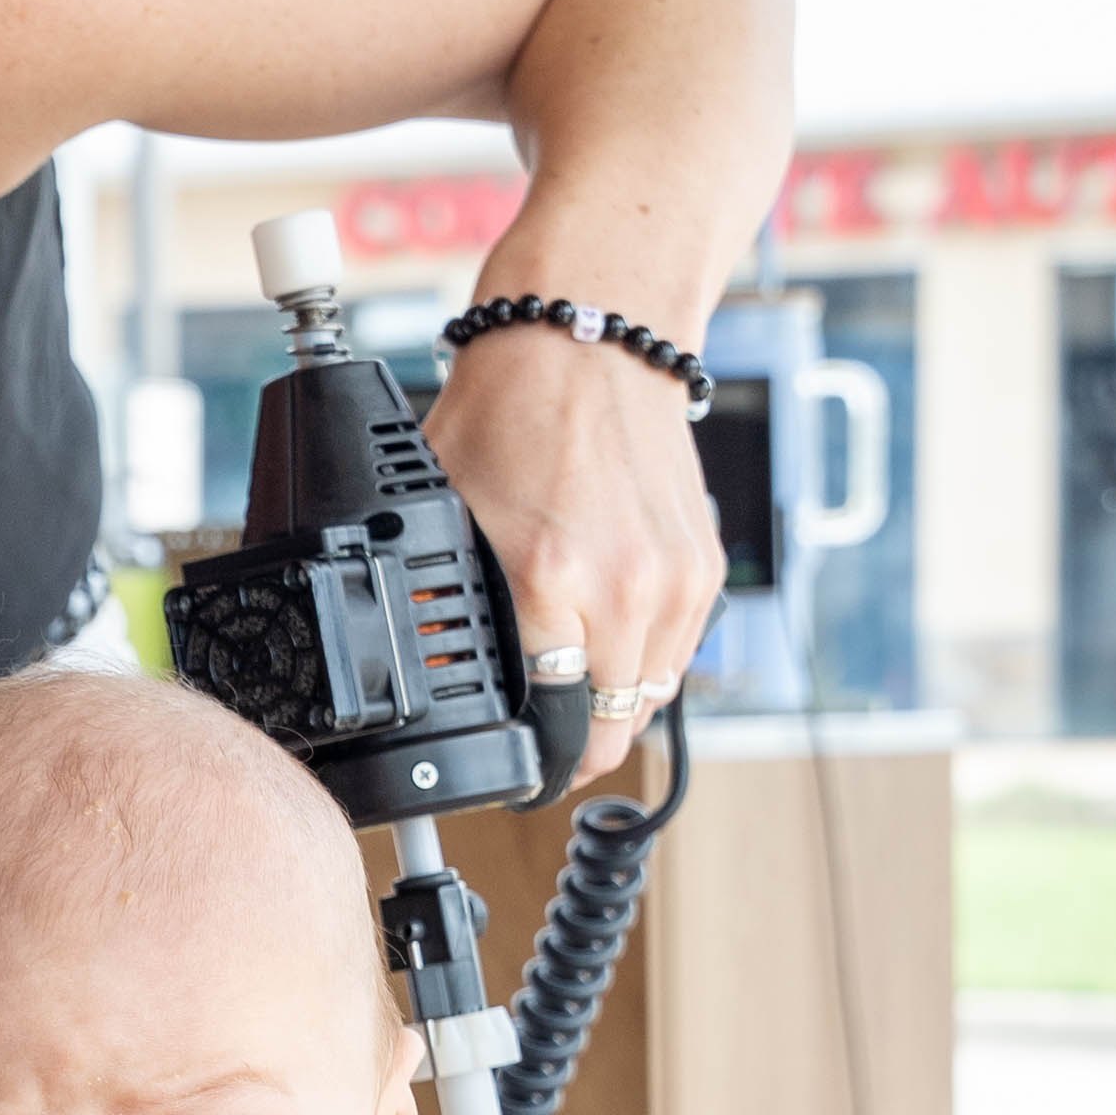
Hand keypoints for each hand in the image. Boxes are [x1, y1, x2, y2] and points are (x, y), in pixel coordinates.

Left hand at [420, 322, 725, 787]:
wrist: (592, 342)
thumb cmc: (511, 413)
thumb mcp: (443, 510)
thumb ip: (435, 596)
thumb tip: (413, 666)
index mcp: (546, 580)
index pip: (554, 724)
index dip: (532, 762)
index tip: (516, 772)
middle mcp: (621, 589)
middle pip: (610, 730)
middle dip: (574, 745)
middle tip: (543, 742)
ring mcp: (672, 582)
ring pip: (649, 700)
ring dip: (613, 704)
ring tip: (574, 681)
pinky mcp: (702, 568)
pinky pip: (678, 655)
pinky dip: (646, 658)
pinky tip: (609, 630)